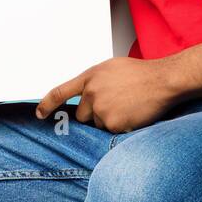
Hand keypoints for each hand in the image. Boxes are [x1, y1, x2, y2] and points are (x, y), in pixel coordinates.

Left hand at [34, 56, 179, 132]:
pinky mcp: (112, 123)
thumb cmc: (141, 73)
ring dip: (109, 120)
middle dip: (94, 114)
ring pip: (97, 124)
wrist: (162, 81)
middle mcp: (92, 93)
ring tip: (127, 106)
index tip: (39, 114)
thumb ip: (95, 81)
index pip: (59, 92)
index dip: (46, 105)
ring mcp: (101, 109)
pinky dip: (120, 127)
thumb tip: (86, 95)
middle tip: (116, 104)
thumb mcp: (111, 69)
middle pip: (82, 115)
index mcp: (90, 77)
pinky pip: (110, 132)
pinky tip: (132, 114)